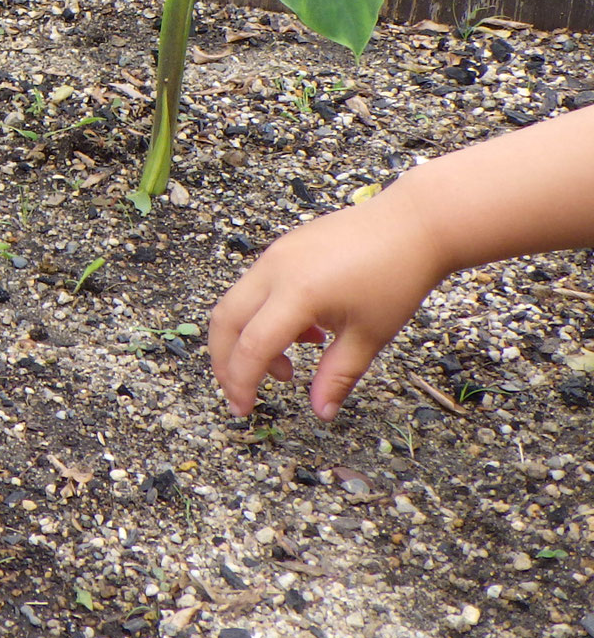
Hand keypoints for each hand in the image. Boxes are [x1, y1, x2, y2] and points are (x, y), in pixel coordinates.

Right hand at [208, 187, 446, 419]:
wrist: (412, 225)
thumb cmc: (397, 278)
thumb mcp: (369, 335)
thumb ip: (337, 376)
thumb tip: (320, 412)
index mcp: (297, 294)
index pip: (252, 346)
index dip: (241, 382)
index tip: (244, 409)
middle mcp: (275, 270)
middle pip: (225, 321)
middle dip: (225, 361)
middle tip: (241, 392)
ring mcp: (274, 255)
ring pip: (235, 303)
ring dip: (246, 340)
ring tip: (289, 366)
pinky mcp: (282, 249)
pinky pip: (255, 287)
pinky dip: (262, 317)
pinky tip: (303, 333)